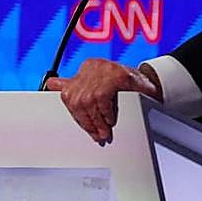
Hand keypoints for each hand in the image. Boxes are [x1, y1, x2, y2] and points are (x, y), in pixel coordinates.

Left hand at [44, 58, 161, 143]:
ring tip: (104, 132)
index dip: (75, 115)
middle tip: (96, 135)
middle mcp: (93, 65)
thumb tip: (50, 84)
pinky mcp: (117, 75)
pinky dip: (105, 113)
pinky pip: (102, 98)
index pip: (69, 94)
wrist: (151, 83)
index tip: (83, 127)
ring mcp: (105, 69)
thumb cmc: (125, 86)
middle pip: (77, 100)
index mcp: (86, 68)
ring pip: (89, 102)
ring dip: (96, 122)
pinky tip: (110, 119)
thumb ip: (76, 84)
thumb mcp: (99, 84)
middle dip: (86, 122)